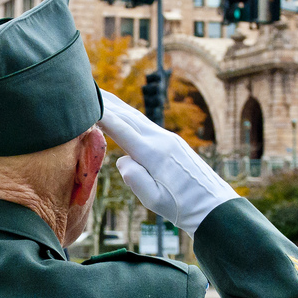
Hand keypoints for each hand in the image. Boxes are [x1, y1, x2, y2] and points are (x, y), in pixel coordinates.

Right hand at [98, 90, 237, 236]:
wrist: (214, 207)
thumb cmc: (182, 208)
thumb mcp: (154, 200)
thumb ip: (135, 180)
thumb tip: (121, 160)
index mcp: (154, 154)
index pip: (121, 129)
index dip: (101, 114)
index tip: (84, 103)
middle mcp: (161, 140)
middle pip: (128, 116)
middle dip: (106, 103)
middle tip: (84, 88)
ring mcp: (169, 139)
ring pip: (138, 118)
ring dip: (118, 105)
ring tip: (100, 94)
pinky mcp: (174, 143)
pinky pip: (147, 124)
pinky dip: (131, 116)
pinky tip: (124, 113)